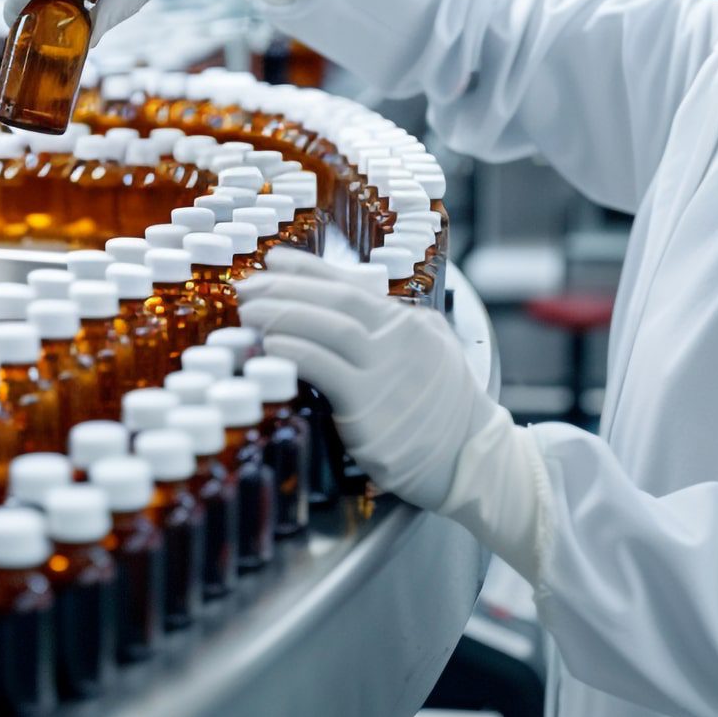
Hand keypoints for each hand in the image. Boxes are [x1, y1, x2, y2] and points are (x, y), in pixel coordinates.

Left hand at [237, 250, 495, 508]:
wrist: (471, 456)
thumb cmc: (442, 405)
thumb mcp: (427, 347)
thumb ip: (391, 323)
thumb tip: (344, 299)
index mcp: (407, 322)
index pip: (350, 286)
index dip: (307, 269)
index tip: (272, 260)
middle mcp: (399, 341)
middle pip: (335, 302)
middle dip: (285, 289)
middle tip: (247, 286)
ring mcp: (386, 374)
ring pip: (329, 329)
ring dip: (283, 316)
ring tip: (249, 311)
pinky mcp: (371, 411)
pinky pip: (326, 371)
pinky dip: (296, 352)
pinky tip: (271, 345)